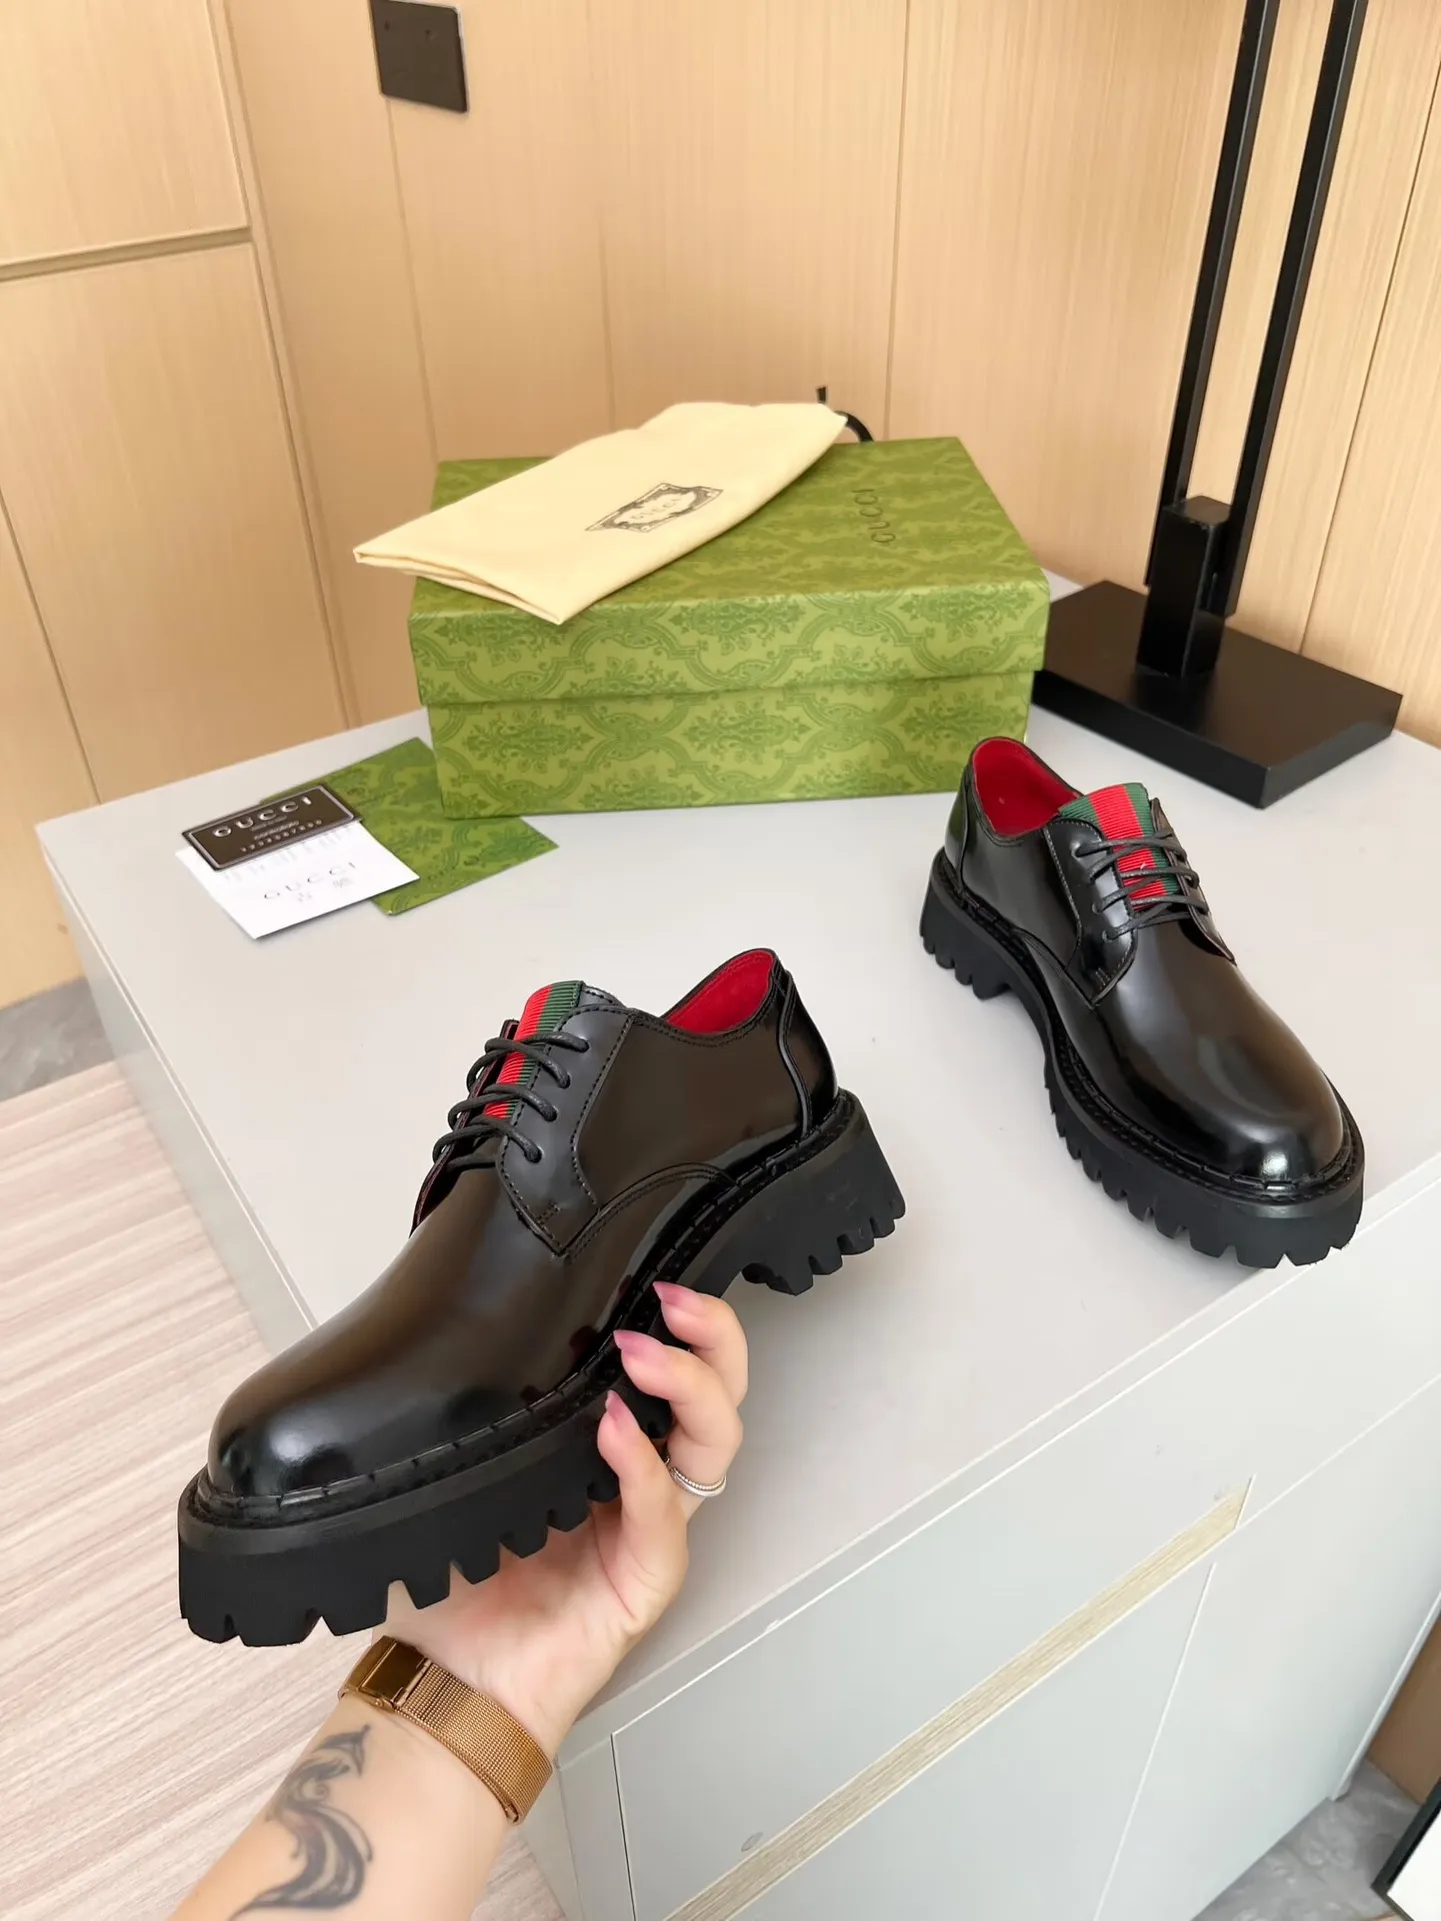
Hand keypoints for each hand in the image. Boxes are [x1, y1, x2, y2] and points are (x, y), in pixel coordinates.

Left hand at [382, 1283, 747, 1754]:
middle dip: (711, 1337)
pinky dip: (645, 1466)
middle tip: (673, 1298)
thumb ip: (474, 1403)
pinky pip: (663, 1514)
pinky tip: (616, 1432)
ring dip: (691, 1389)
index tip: (650, 1273)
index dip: (677, 1320)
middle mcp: (643, 1478)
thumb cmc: (452, 1576)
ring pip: (713, 1446)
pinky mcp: (646, 1580)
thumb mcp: (460, 1467)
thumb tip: (449, 1315)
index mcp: (606, 1443)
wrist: (442, 1682)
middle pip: (717, 1395)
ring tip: (644, 1354)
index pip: (670, 1368)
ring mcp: (652, 1527)